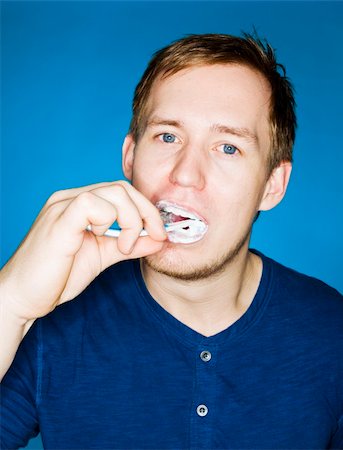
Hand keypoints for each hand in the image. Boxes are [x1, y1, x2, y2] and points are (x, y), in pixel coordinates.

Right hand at [0, 181, 166, 321]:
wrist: (23, 298)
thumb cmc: (57, 276)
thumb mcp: (102, 256)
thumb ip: (129, 245)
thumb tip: (158, 239)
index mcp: (80, 204)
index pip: (122, 191)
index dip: (146, 209)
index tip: (160, 233)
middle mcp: (70, 199)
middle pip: (122, 187)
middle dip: (147, 212)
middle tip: (155, 236)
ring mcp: (63, 207)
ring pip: (114, 193)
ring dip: (131, 220)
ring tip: (124, 247)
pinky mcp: (58, 222)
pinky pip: (91, 205)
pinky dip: (110, 221)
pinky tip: (104, 241)